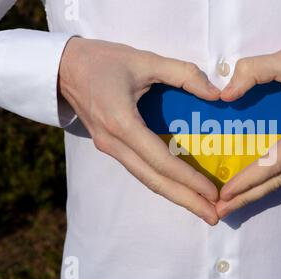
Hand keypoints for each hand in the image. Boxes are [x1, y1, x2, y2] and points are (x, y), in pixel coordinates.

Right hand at [59, 37, 220, 224]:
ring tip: (201, 208)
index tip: (213, 193)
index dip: (189, 179)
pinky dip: (162, 182)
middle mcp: (114, 144)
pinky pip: (140, 170)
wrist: (64, 67)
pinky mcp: (111, 147)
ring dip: (175, 195)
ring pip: (146, 179)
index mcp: (122, 123)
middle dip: (186, 201)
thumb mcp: (146, 60)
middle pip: (154, 181)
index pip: (161, 160)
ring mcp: (110, 149)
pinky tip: (180, 188)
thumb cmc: (104, 61)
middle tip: (214, 217)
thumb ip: (183, 74)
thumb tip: (216, 94)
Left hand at [216, 35, 280, 217]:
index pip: (277, 161)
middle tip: (221, 210)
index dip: (249, 179)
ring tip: (233, 202)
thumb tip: (225, 96)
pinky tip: (256, 184)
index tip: (224, 193)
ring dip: (260, 191)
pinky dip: (274, 177)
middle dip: (250, 196)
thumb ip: (253, 71)